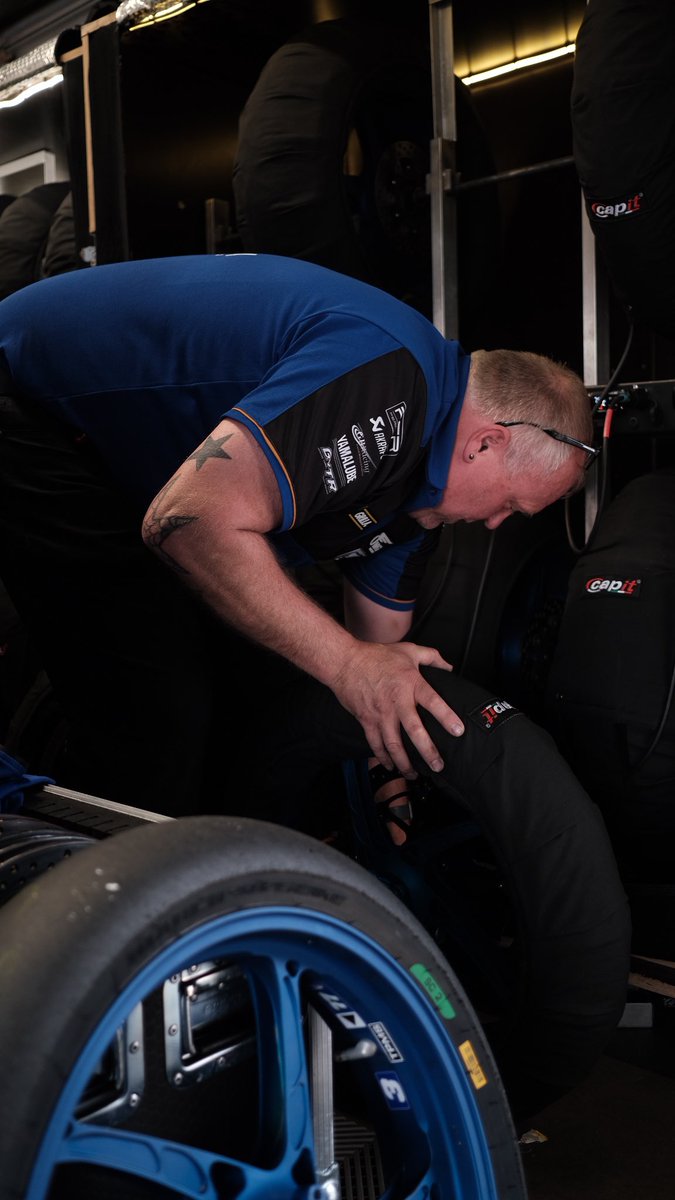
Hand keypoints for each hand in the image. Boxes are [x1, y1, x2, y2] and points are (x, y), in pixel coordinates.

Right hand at [333, 640, 463, 776]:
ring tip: (415, 774)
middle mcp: (397, 702)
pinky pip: (376, 744)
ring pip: (393, 744)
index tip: (458, 731)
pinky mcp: (366, 720)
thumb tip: (450, 667)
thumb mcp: (408, 650)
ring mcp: (380, 714)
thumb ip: (432, 657)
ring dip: (405, 762)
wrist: (345, 661)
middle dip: (427, 750)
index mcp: (410, 683)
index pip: (433, 701)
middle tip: (438, 765)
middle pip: (414, 730)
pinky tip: (391, 766)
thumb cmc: (376, 655)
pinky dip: (383, 757)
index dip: (446, 716)